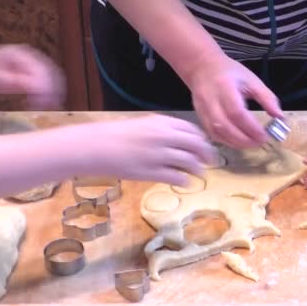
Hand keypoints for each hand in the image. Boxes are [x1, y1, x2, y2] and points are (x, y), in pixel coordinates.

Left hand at [0, 44, 64, 108]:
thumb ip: (18, 82)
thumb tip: (40, 89)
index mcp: (21, 54)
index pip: (42, 71)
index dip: (47, 87)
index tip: (46, 104)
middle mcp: (30, 57)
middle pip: (52, 73)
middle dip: (54, 90)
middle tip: (52, 107)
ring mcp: (31, 64)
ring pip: (52, 78)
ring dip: (53, 93)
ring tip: (50, 107)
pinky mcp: (30, 74)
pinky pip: (45, 83)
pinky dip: (47, 94)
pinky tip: (43, 104)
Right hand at [72, 115, 215, 185]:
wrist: (96, 146)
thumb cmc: (116, 134)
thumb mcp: (143, 125)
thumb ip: (163, 131)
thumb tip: (182, 141)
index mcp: (161, 123)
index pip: (192, 129)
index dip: (202, 139)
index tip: (206, 146)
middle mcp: (163, 137)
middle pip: (195, 145)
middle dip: (206, 154)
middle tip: (211, 162)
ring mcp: (158, 155)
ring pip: (189, 162)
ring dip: (198, 169)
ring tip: (201, 174)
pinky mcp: (151, 172)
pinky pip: (176, 177)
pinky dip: (185, 180)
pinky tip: (186, 182)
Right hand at [186, 54, 282, 148]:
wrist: (202, 67)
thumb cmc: (230, 72)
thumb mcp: (252, 80)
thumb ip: (267, 98)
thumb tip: (280, 117)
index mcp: (225, 87)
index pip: (237, 112)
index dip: (251, 127)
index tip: (265, 135)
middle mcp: (211, 100)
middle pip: (225, 126)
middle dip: (244, 139)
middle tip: (259, 143)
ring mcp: (203, 110)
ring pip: (217, 133)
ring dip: (235, 143)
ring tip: (251, 144)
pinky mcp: (200, 117)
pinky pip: (212, 134)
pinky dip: (226, 141)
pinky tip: (238, 142)